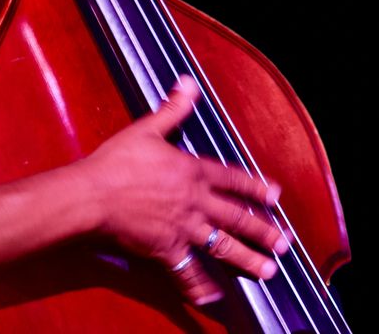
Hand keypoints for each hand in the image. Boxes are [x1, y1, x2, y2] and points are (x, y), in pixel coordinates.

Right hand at [79, 75, 289, 306]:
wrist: (94, 194)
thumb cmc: (118, 160)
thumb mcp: (147, 129)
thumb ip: (173, 109)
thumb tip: (189, 83)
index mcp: (192, 171)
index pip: (233, 179)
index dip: (255, 186)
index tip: (275, 196)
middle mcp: (195, 202)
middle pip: (236, 217)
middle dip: (263, 229)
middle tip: (284, 241)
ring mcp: (183, 228)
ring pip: (223, 246)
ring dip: (248, 259)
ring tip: (269, 270)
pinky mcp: (166, 248)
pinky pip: (188, 271)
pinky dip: (201, 285)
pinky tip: (214, 296)